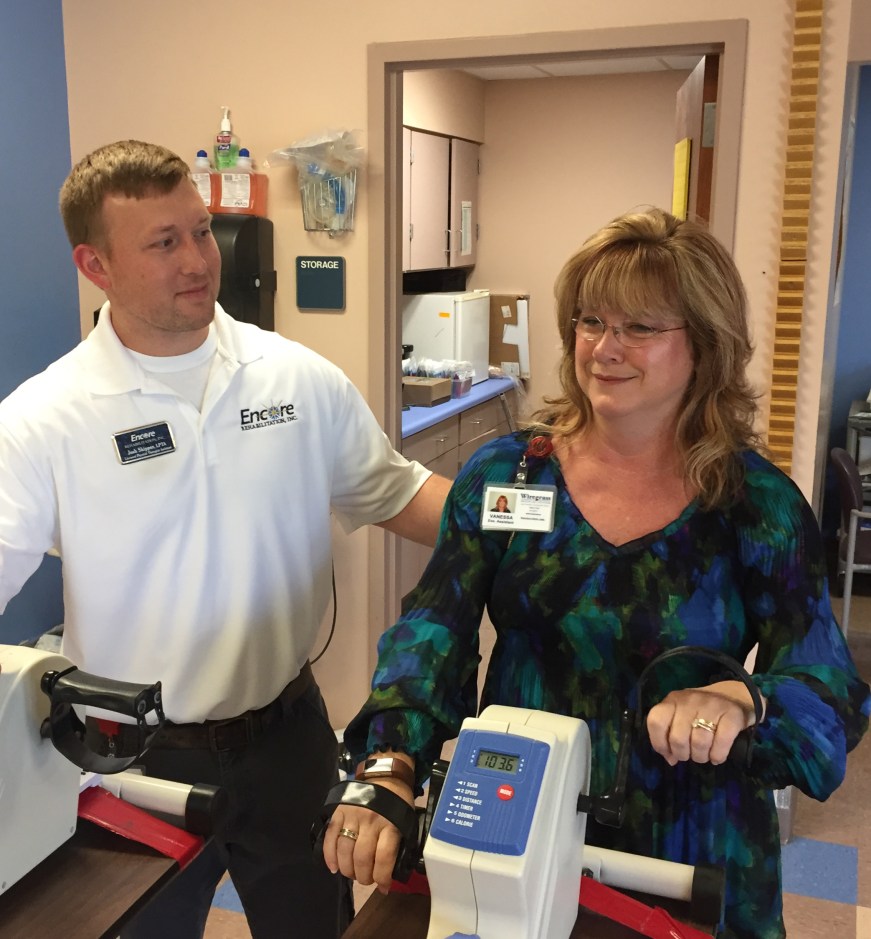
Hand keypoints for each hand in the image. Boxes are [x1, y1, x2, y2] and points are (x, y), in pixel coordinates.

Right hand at [322, 777, 413, 893]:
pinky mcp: (339, 811)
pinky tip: (334, 867)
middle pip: (362, 858)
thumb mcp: (405, 820)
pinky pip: (330, 837)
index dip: (382, 878)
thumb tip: (390, 874)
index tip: (383, 887)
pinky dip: (329, 856)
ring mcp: (353, 815)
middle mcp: (371, 820)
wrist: (385, 775)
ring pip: (344, 851)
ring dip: (347, 870)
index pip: (384, 858)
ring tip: (352, 874)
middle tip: (365, 880)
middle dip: (363, 877)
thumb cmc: (398, 801)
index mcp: (391, 823)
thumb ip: (399, 844)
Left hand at [646, 680, 763, 766]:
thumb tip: (670, 759)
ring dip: (701, 757)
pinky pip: (721, 743)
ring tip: (704, 755)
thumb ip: (671, 735)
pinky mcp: (732, 715)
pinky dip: (717, 756)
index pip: (656, 721)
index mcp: (673, 700)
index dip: (659, 743)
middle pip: (678, 738)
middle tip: (691, 755)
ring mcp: (712, 706)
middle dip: (683, 755)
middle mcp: (690, 701)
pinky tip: (717, 757)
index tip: (669, 753)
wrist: (735, 696)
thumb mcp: (682, 717)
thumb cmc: (703, 711)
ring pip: (699, 743)